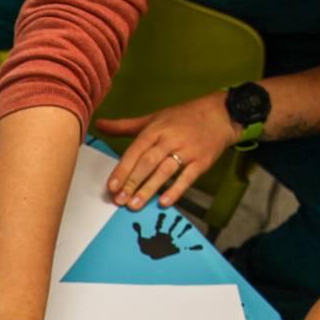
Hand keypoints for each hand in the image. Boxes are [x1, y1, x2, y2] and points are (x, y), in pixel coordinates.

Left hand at [96, 93, 238, 210]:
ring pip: (165, 171)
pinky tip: (163, 203)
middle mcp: (170, 139)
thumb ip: (124, 126)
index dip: (123, 169)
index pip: (136, 150)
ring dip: (149, 189)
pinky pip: (187, 177)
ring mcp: (187, 150)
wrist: (221, 114)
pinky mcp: (202, 161)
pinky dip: (176, 190)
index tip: (112, 186)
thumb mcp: (153, 119)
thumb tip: (99, 125)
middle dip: (132, 182)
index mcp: (156, 129)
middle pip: (148, 162)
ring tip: (135, 205)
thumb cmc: (182, 118)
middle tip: (119, 200)